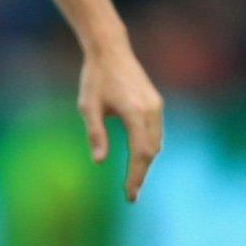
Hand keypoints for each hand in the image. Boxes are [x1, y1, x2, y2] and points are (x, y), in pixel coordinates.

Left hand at [77, 43, 163, 202]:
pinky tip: (139, 159)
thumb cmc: (95, 77)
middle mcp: (150, 110)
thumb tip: (100, 162)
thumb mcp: (88, 106)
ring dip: (147, 163)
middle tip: (131, 196)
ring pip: (157, 143)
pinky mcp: (155, 103)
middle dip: (142, 175)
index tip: (130, 196)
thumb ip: (95, 134)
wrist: (110, 49)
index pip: (140, 153)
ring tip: (134, 182)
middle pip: (151, 152)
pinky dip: (150, 149)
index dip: (135, 177)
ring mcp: (156, 105)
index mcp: (134, 112)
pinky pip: (157, 132)